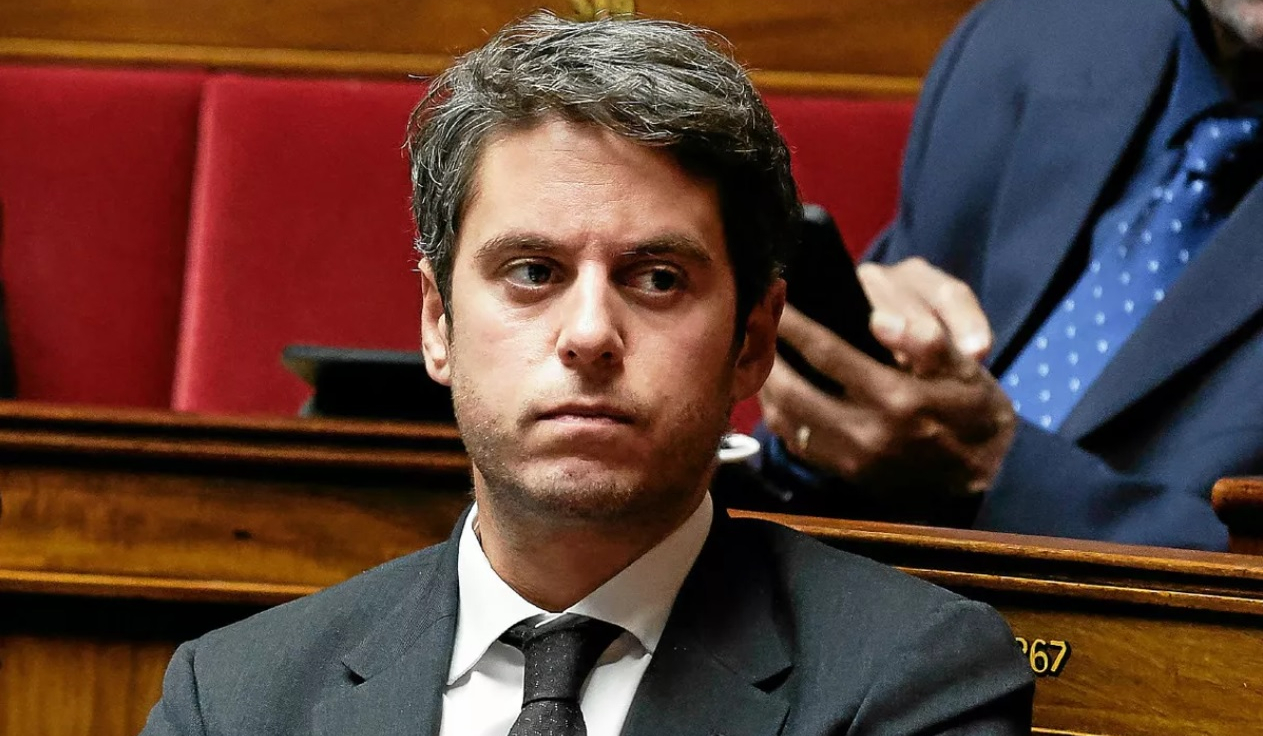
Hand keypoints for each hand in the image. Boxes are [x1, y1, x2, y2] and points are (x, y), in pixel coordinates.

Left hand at [760, 259, 1013, 495]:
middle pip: (793, 388)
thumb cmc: (972, 407)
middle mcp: (868, 432)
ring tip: (756, 350)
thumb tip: (880, 319)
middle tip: (753, 322)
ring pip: (786, 418)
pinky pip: (795, 442)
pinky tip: (774, 388)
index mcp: (897, 398)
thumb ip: (927, 342)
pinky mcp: (845, 474)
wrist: (985, 471)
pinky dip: (777, 413)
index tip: (776, 298)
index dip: (796, 324)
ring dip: (765, 382)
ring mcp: (853, 458)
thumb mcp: (967, 369)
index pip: (828, 353)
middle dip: (768, 351)